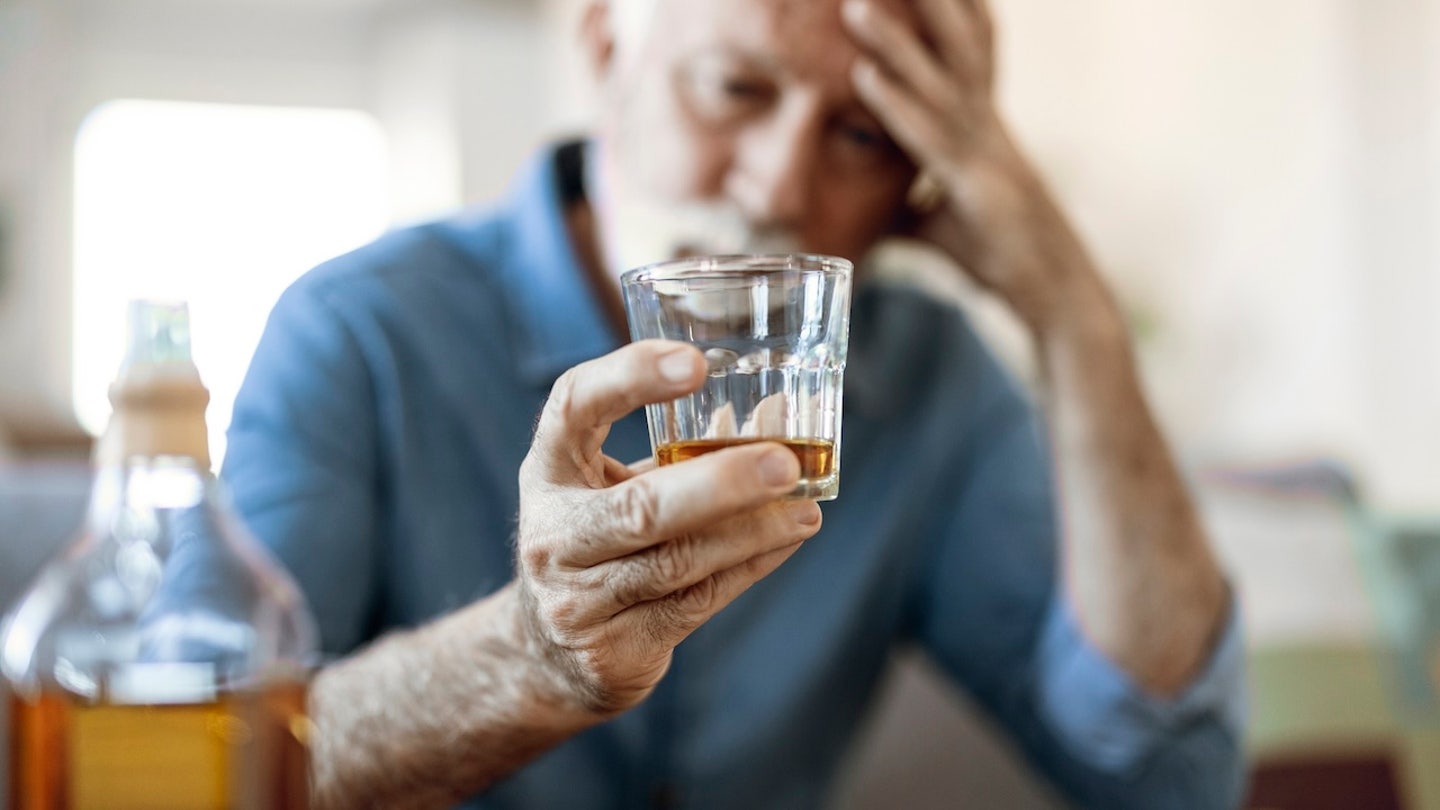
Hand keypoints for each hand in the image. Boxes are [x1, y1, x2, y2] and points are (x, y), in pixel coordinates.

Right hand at [514, 340, 821, 715]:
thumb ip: (682, 450)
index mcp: (549, 469)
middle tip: (784, 463)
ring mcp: (576, 600)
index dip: (630, 377)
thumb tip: (778, 410)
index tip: (695, 362)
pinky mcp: (612, 651)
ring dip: (752, 532)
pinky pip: (695, 602)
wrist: (547, 656)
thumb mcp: (615, 484)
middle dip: (720, 484)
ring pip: (677, 562)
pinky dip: (749, 567)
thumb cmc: (597, 542)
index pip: (574, 406)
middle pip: (640, 508)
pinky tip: (786, 541)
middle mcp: (553, 534)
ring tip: (804, 508)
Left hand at [843, 0, 1102, 331]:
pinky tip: (867, 77)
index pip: (968, 48)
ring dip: (896, 41)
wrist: (1053, 296)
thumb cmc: (999, 256)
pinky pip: (931, 139)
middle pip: (955, 46)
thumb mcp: (938, 220)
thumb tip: (861, 204)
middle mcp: (986, 127)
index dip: (950, 8)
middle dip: (928, 4)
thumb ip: (904, 201)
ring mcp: (985, 154)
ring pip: (938, 83)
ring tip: (856, 4)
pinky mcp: (978, 190)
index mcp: (982, 125)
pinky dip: (898, 106)